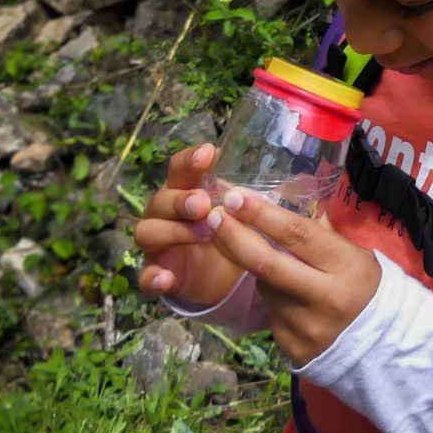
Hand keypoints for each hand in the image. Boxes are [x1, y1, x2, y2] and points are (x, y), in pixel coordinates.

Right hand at [135, 143, 244, 304]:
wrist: (218, 277)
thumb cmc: (226, 232)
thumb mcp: (238, 215)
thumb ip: (247, 198)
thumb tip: (287, 182)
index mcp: (183, 192)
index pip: (180, 169)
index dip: (190, 160)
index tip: (209, 152)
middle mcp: (163, 214)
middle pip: (161, 200)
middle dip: (181, 200)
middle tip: (203, 203)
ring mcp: (156, 244)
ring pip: (148, 232)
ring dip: (174, 232)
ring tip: (204, 235)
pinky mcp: (155, 274)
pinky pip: (145, 276)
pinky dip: (153, 277)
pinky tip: (164, 279)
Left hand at [207, 187, 381, 365]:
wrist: (383, 344)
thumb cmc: (367, 286)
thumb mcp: (355, 254)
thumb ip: (320, 233)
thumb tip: (283, 199)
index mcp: (346, 266)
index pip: (297, 235)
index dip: (261, 214)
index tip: (234, 196)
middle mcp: (325, 298)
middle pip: (266, 262)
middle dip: (234, 236)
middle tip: (213, 215)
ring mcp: (306, 326)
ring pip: (265, 288)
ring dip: (258, 271)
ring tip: (277, 268)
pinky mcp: (293, 347)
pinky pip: (271, 314)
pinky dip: (273, 300)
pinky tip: (290, 301)